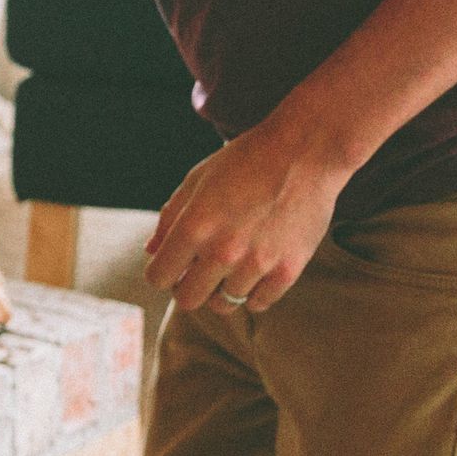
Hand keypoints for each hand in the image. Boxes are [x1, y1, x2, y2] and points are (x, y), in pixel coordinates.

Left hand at [144, 120, 353, 316]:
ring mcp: (257, 264)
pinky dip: (253, 292)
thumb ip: (170, 217)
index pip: (159, 277)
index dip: (161, 273)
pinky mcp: (287, 271)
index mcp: (195, 226)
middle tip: (197, 272)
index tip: (171, 266)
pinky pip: (259, 303)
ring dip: (222, 287)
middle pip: (189, 300)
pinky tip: (254, 270)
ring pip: (225, 304)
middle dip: (186, 287)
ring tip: (231, 264)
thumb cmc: (246, 161)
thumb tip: (152, 250)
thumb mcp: (197, 180)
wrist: (304, 152)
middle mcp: (223, 251)